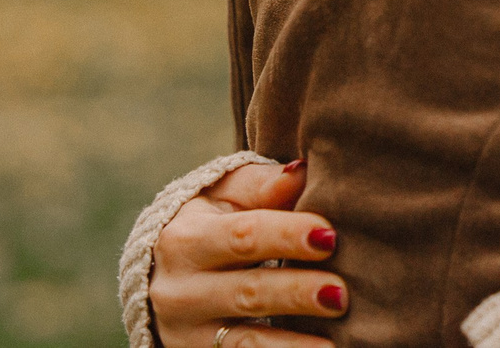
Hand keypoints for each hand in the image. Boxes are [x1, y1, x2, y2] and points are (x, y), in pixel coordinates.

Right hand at [151, 159, 349, 347]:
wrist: (158, 275)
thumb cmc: (211, 222)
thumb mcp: (224, 196)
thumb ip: (262, 185)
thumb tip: (303, 170)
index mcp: (186, 239)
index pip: (243, 236)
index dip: (288, 236)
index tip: (330, 237)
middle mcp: (180, 290)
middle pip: (247, 292)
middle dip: (296, 292)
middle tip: (341, 294)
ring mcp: (188, 333)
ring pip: (245, 342)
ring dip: (292, 343)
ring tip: (333, 343)